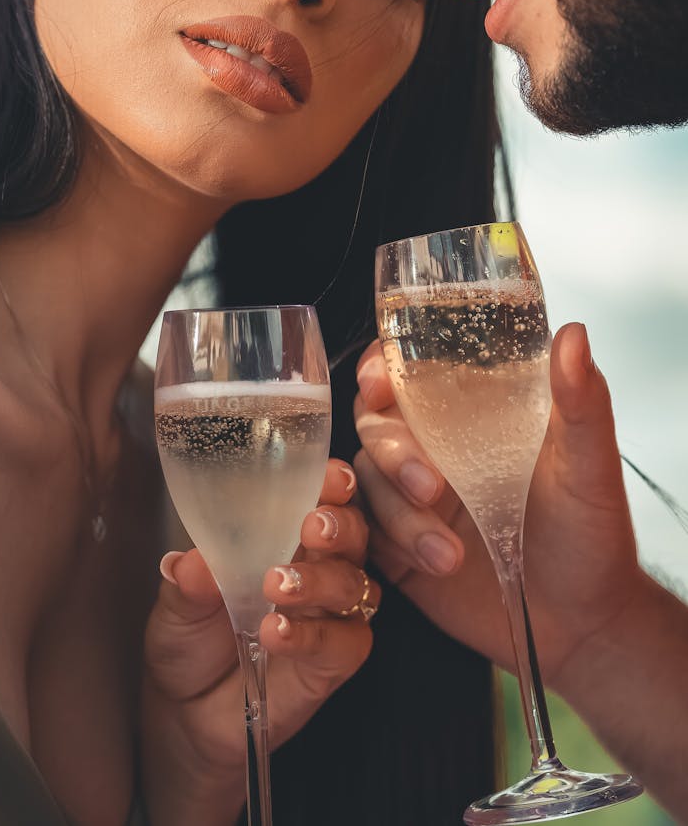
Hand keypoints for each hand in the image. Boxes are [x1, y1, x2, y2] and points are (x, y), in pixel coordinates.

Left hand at [141, 458, 378, 821]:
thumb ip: (187, 583)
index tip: (331, 476)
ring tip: (276, 585)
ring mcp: (331, 614)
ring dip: (320, 580)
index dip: (334, 482)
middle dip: (340, 525)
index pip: (324, 496)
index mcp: (287, 533)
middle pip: (353, 533)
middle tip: (311, 527)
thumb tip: (188, 563)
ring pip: (353, 584)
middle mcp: (319, 566)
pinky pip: (343, 641)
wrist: (184, 710)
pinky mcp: (334, 661)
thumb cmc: (188, 635)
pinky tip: (277, 631)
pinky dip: (312, 634)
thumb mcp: (176, 603)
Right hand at [353, 323, 641, 689]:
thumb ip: (580, 402)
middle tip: (433, 488)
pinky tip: (434, 564)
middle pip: (376, 424)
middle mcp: (434, 446)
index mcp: (471, 412)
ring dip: (402, 514)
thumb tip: (573, 335)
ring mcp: (412, 497)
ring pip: (368, 482)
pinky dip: (393, 545)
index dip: (380, 368)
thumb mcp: (590, 464)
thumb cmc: (591, 534)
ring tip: (452, 554)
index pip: (408, 371)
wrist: (582, 624)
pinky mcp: (398, 546)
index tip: (380, 384)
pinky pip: (367, 532)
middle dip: (394, 453)